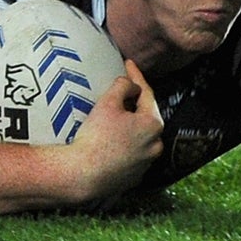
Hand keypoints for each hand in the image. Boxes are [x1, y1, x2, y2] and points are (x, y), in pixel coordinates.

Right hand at [63, 60, 163, 203]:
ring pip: (141, 137)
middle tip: (124, 90)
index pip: (146, 93)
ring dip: (131, 126)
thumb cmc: (96, 136)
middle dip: (136, 102)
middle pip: (146, 116)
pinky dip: (126, 145)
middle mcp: (156, 145)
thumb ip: (123, 86)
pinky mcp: (134, 177)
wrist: (84, 174)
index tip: (128, 63)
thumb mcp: (108, 102)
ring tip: (117, 117)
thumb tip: (131, 84)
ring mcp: (146, 164)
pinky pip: (133, 154)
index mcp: (153, 124)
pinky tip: (112, 141)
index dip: (136, 75)